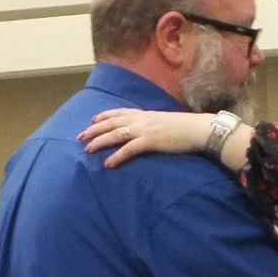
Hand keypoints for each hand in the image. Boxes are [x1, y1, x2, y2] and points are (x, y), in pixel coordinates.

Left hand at [78, 108, 216, 167]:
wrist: (197, 129)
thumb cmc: (184, 127)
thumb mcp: (163, 121)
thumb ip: (151, 124)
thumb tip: (145, 130)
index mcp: (144, 114)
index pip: (119, 112)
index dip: (104, 116)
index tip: (92, 120)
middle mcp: (140, 119)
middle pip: (111, 123)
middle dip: (94, 130)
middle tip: (80, 137)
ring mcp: (144, 130)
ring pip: (115, 134)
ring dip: (100, 142)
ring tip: (88, 150)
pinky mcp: (150, 141)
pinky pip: (128, 150)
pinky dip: (117, 157)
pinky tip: (108, 164)